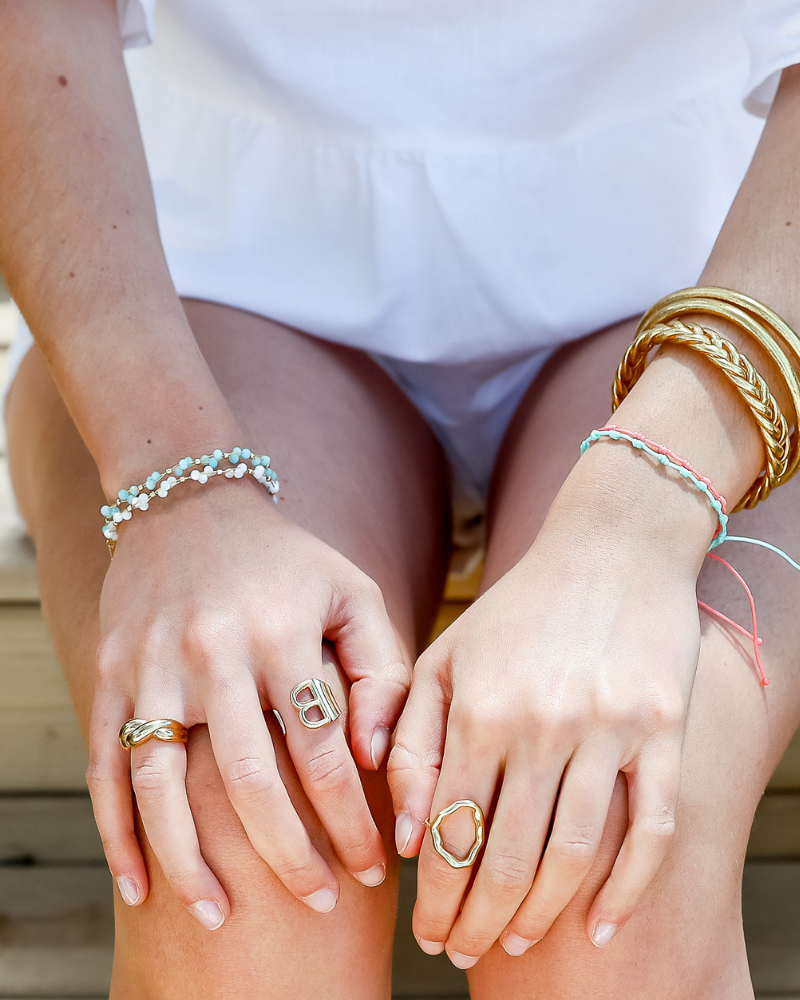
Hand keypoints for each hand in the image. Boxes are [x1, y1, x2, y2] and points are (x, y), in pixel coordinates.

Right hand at [87, 478, 407, 926]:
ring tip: (219, 917)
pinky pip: (106, 766)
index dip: (352, 818)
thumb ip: (380, 670)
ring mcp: (154, 667)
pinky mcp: (112, 674)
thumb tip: (380, 757)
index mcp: (283, 635)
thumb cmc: (287, 560)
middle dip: (287, 855)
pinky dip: (117, 832)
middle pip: (248, 780)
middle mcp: (215, 654)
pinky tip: (139, 885)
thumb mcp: (352, 593)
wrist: (190, 501)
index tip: (373, 866)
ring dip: (191, 862)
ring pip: (164, 785)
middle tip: (318, 904)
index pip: (323, 751)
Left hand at [390, 465, 706, 963]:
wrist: (611, 548)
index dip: (435, 897)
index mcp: (479, 709)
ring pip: (571, 856)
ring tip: (516, 943)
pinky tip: (603, 926)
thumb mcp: (445, 657)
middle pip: (504, 857)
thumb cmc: (517, 608)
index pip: (449, 832)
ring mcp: (607, 730)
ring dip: (538, 914)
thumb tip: (404, 835)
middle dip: (477, 921)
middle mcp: (540, 726)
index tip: (427, 932)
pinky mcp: (662, 731)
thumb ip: (410, 739)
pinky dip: (628, 889)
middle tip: (460, 952)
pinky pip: (650, 829)